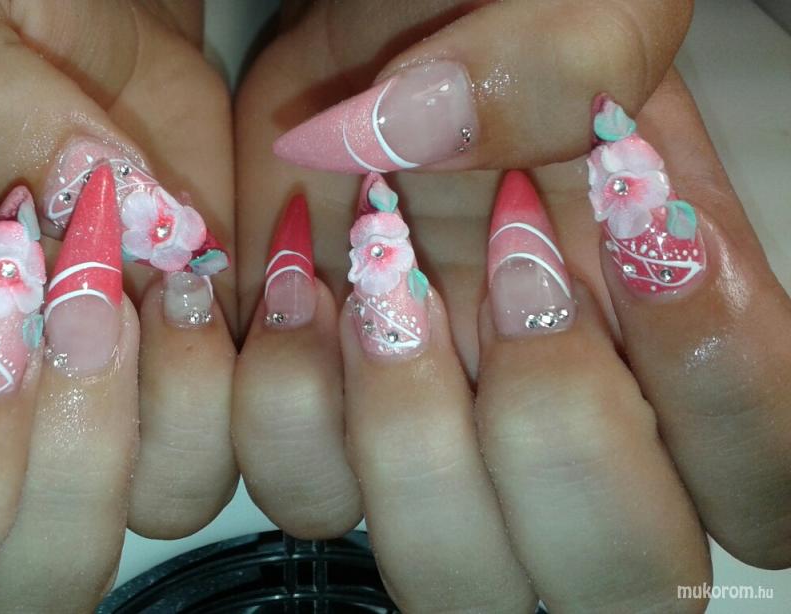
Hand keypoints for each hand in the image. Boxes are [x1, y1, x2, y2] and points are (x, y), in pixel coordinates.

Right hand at [0, 0, 238, 556]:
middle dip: (1, 470)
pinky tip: (215, 280)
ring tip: (161, 272)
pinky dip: (232, 399)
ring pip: (73, 554)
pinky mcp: (169, 411)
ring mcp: (52, 438)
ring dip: (128, 427)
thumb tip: (88, 203)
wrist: (94, 33)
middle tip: (63, 300)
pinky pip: (201, 480)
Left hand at [233, 2, 790, 610]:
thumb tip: (425, 143)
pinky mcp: (324, 414)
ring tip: (374, 272)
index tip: (634, 234)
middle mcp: (566, 408)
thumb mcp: (573, 1)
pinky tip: (292, 275)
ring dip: (408, 434)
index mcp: (674, 326)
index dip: (716, 391)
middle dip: (554, 434)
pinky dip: (283, 398)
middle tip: (501, 269)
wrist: (368, 30)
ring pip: (451, 573)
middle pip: (617, 576)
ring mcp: (440, 431)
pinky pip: (303, 491)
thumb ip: (558, 65)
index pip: (766, 479)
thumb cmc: (490, 7)